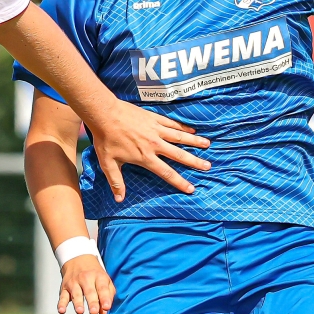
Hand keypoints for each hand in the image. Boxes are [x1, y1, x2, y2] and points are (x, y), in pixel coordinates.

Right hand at [58, 255, 115, 313]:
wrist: (78, 258)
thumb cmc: (94, 273)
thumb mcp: (105, 280)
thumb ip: (108, 295)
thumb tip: (104, 311)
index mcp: (98, 276)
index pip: (102, 288)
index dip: (105, 298)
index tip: (107, 307)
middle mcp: (86, 278)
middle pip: (89, 291)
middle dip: (92, 302)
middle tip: (94, 312)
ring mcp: (74, 282)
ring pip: (76, 294)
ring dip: (78, 303)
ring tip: (80, 311)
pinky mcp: (64, 287)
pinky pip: (62, 296)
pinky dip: (61, 304)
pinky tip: (61, 310)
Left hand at [86, 100, 209, 199]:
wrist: (105, 114)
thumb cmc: (106, 139)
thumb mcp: (108, 163)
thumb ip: (116, 181)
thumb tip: (119, 199)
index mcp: (145, 157)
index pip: (166, 172)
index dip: (179, 182)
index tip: (191, 188)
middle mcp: (155, 144)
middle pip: (179, 155)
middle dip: (194, 162)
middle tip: (207, 166)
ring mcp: (156, 129)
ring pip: (180, 137)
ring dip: (194, 141)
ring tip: (208, 145)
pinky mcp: (154, 118)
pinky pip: (172, 124)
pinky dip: (183, 127)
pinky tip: (192, 130)